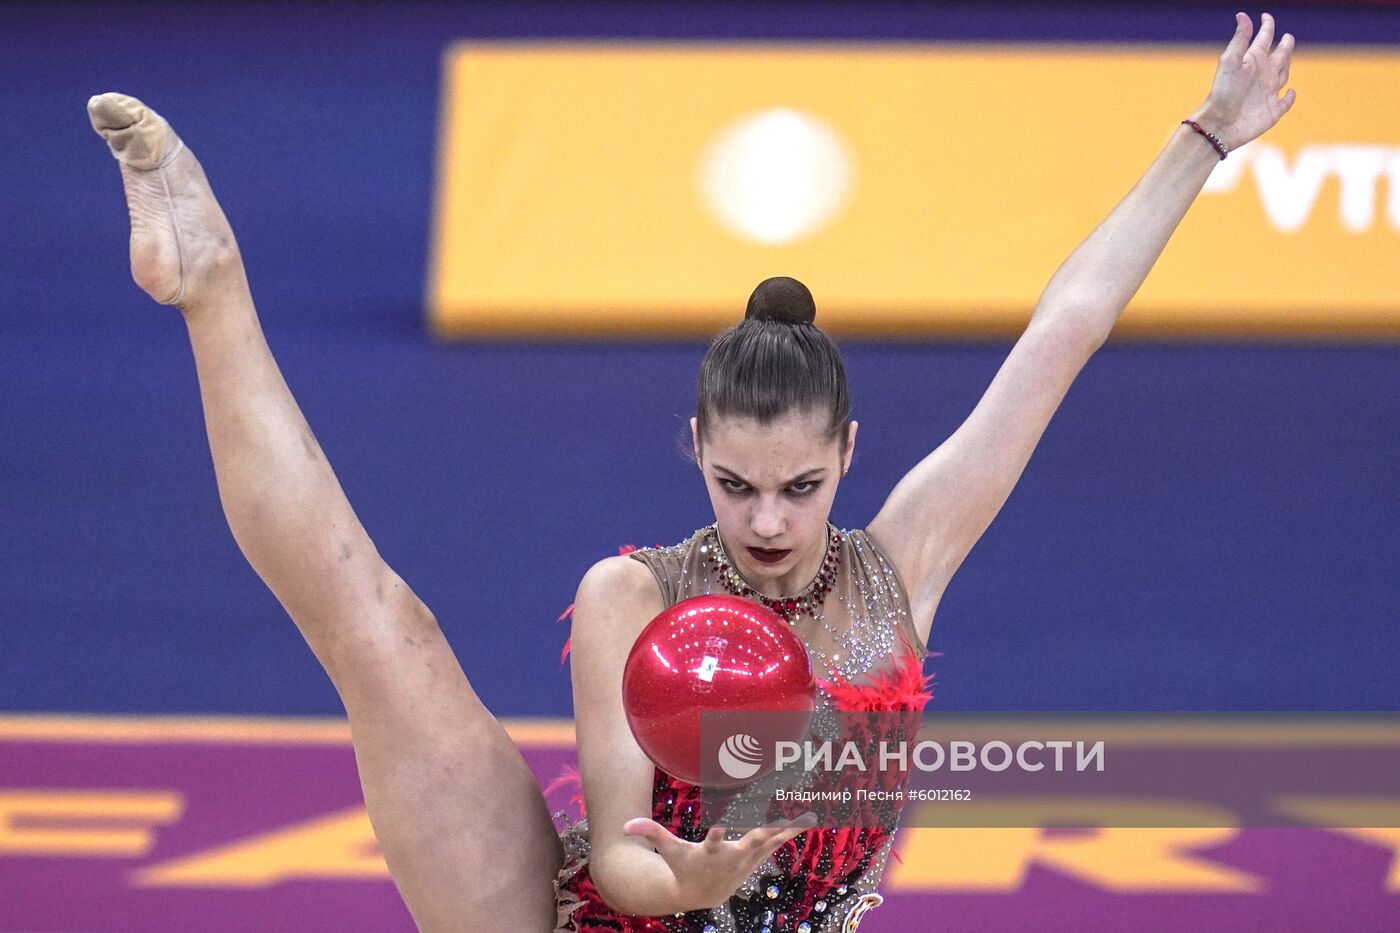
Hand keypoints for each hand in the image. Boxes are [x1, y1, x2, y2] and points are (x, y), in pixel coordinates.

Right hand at [623, 813, 817, 911]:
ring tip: (809, 812)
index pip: (714, 841)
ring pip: (772, 840)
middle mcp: (734, 856)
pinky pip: (778, 841)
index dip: (718, 833)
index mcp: (710, 852)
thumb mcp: (669, 851)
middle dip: (766, 827)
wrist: (703, 893)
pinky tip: (811, 816)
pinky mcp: (758, 857)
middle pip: (752, 839)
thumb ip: (651, 833)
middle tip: (780, 813)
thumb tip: (626, 825)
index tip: (721, 822)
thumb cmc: (684, 866)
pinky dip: (792, 829)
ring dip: (789, 827)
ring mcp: (750, 858)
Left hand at [1194, 12, 1296, 150]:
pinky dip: (1290, 97)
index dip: (1267, 27)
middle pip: (1278, 56)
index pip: (1264, 39)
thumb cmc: (1222, 92)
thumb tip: (1242, 15)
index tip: (1266, 17)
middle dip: (1284, 46)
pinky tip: (1291, 92)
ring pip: (1283, 75)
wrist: (1220, 124)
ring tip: (1287, 58)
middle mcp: (1262, 75)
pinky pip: (1285, 102)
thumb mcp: (1230, 61)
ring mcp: (1268, 93)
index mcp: (1252, 61)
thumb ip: (1240, 39)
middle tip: (1288, 37)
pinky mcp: (1273, 111)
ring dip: (1286, 65)